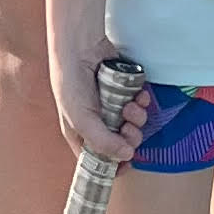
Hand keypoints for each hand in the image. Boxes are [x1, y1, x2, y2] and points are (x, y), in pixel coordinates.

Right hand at [53, 37, 147, 165]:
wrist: (81, 47)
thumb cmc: (70, 83)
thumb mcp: (80, 118)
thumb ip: (102, 142)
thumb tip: (126, 156)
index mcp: (82, 134)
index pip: (99, 160)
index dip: (113, 166)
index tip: (126, 165)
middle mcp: (99, 123)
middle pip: (122, 144)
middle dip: (130, 138)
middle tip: (128, 129)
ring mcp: (113, 108)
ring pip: (135, 125)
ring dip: (137, 118)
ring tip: (130, 106)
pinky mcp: (126, 92)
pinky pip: (142, 104)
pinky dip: (143, 102)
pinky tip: (139, 96)